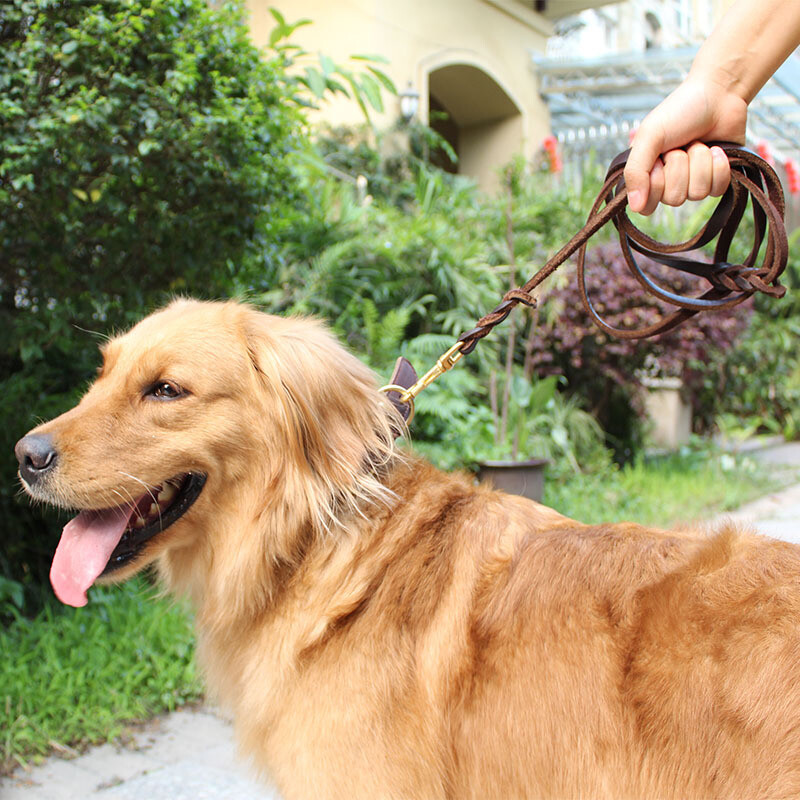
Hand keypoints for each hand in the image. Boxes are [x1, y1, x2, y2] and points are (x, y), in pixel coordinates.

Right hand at [624, 76, 747, 214]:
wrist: (719, 94)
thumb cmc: (680, 111)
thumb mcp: (649, 136)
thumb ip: (635, 172)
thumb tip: (635, 207)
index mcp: (648, 175)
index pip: (647, 206)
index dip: (656, 184)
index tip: (659, 160)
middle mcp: (669, 183)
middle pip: (674, 198)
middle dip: (681, 166)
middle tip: (681, 145)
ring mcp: (693, 183)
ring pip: (697, 194)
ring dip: (700, 162)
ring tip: (698, 143)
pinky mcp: (717, 180)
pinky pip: (716, 189)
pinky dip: (718, 166)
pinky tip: (716, 149)